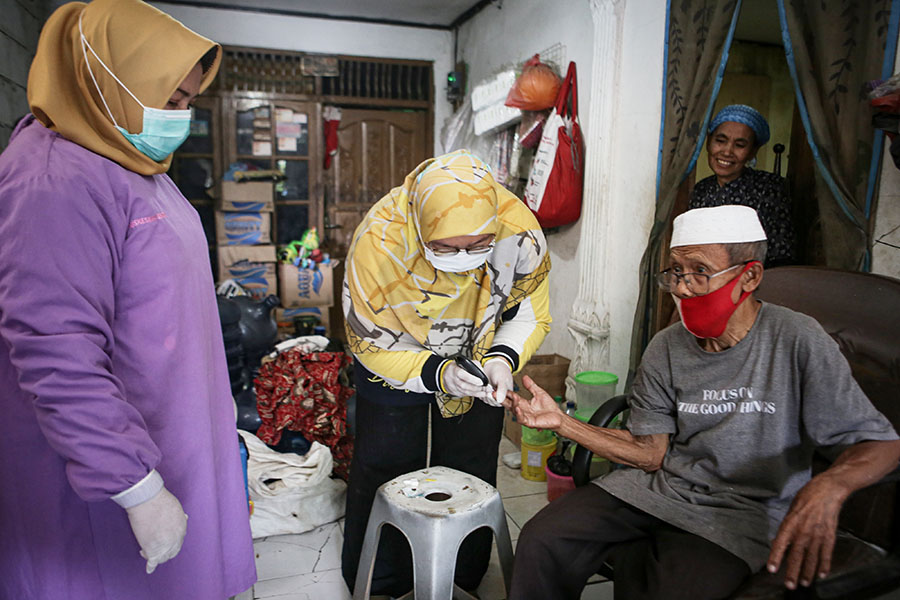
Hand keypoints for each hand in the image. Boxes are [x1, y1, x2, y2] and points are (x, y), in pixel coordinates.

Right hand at [125, 486, 188, 573]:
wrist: (148, 500)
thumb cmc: (159, 500)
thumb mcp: (176, 507)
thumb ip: (180, 516)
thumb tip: (185, 517)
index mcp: (182, 528)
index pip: (179, 540)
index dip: (172, 541)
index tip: (165, 540)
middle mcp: (176, 539)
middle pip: (173, 551)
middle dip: (166, 552)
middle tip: (157, 549)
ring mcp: (165, 546)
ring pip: (163, 558)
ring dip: (157, 558)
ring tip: (147, 553)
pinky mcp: (152, 549)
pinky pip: (152, 561)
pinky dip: (151, 566)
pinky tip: (149, 569)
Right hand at [441, 361, 486, 397]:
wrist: (445, 374)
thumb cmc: (456, 367)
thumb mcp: (463, 362)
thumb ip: (473, 364)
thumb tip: (482, 370)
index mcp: (455, 370)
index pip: (463, 375)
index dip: (472, 379)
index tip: (481, 381)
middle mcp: (454, 379)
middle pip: (464, 386)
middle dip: (476, 388)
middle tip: (486, 388)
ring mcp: (455, 387)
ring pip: (465, 392)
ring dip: (476, 393)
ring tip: (485, 392)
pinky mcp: (457, 392)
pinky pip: (466, 394)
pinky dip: (474, 395)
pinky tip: (480, 394)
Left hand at [482, 358, 512, 406]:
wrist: (494, 365)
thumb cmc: (501, 371)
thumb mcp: (502, 380)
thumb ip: (502, 391)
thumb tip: (500, 401)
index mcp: (507, 396)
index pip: (499, 403)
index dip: (494, 398)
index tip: (492, 392)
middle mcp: (499, 397)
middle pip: (492, 402)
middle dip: (488, 394)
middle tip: (489, 386)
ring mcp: (492, 395)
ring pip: (486, 400)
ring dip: (484, 392)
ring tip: (487, 385)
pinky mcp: (485, 393)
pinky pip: (481, 396)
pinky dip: (480, 391)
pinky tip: (483, 385)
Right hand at [506, 375, 564, 430]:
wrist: (558, 417)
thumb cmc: (550, 408)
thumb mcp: (539, 393)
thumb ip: (531, 386)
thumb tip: (525, 377)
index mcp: (524, 404)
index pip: (513, 398)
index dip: (507, 393)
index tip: (501, 388)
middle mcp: (523, 410)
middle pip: (510, 405)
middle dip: (502, 400)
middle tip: (496, 394)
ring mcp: (526, 417)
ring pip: (515, 411)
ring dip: (512, 405)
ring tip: (511, 398)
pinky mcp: (530, 422)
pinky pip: (522, 419)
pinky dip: (519, 414)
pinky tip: (517, 408)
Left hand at [766, 475, 847, 589]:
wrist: (828, 490)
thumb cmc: (806, 497)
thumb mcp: (790, 510)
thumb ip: (786, 528)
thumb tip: (778, 542)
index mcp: (790, 523)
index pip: (780, 543)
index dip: (775, 557)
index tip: (771, 569)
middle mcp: (803, 531)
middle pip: (796, 555)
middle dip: (792, 572)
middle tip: (789, 585)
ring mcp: (817, 534)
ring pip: (812, 558)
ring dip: (807, 572)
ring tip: (804, 583)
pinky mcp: (830, 535)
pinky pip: (827, 553)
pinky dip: (825, 565)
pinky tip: (822, 574)